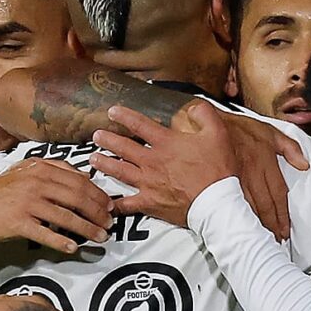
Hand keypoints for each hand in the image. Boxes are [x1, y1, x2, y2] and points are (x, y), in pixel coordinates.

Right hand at [0, 158, 112, 252]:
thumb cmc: (0, 189)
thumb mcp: (28, 169)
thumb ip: (55, 170)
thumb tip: (85, 177)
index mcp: (42, 169)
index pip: (80, 181)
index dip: (99, 195)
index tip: (111, 206)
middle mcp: (37, 183)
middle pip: (78, 198)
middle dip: (98, 213)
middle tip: (110, 224)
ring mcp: (27, 203)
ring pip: (66, 217)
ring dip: (87, 229)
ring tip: (101, 237)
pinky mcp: (18, 222)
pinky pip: (45, 234)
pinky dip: (62, 242)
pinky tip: (74, 247)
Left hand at [89, 103, 236, 227]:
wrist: (217, 203)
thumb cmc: (217, 169)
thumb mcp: (217, 134)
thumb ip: (204, 114)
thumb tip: (193, 106)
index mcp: (166, 143)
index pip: (139, 125)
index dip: (124, 116)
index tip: (112, 111)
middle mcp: (152, 161)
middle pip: (123, 147)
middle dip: (107, 139)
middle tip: (96, 136)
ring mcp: (148, 183)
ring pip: (119, 171)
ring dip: (104, 164)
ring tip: (93, 159)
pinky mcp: (150, 203)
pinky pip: (127, 204)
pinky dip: (116, 203)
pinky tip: (107, 202)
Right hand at [182, 107, 308, 239]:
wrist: (202, 120)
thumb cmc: (234, 126)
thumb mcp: (266, 129)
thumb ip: (289, 146)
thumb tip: (304, 164)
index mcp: (265, 160)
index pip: (278, 193)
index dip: (282, 214)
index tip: (285, 229)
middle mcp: (251, 171)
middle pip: (265, 204)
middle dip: (271, 225)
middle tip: (275, 241)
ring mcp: (233, 177)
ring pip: (247, 207)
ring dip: (254, 225)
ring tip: (258, 239)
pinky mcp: (216, 180)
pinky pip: (228, 203)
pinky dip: (234, 217)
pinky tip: (236, 228)